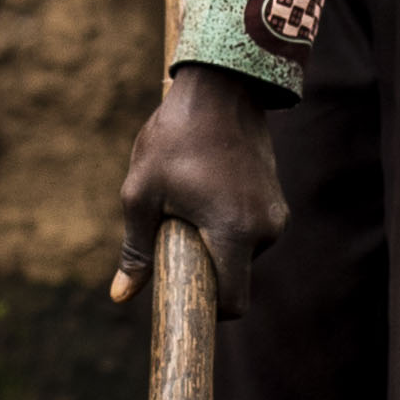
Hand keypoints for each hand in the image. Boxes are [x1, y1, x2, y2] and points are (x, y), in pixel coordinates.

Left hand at [112, 64, 282, 308]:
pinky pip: (251, 232)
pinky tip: (206, 191)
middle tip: (174, 229)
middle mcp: (266, 229)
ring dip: (215, 243)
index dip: (209, 312)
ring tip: (190, 201)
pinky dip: (227, 226)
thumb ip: (136, 250)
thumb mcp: (142, 194)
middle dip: (205, 268)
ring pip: (242, 255)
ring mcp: (276, 214)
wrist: (220, 87)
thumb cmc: (173, 139)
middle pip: (235, 278)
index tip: (184, 298)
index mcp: (234, 232)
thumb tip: (121, 296)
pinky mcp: (277, 200)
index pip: (233, 302)